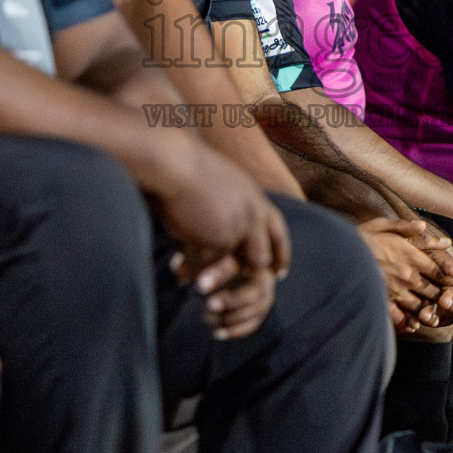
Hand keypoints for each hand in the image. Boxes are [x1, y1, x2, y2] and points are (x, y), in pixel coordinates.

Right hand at [154, 134, 289, 339]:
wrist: (172, 160)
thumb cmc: (187, 164)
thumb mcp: (222, 180)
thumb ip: (229, 202)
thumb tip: (224, 220)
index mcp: (255, 197)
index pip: (277, 229)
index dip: (280, 251)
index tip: (280, 270)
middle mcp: (252, 214)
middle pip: (262, 255)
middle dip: (254, 273)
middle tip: (253, 292)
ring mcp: (236, 229)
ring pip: (235, 266)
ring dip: (221, 278)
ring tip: (206, 288)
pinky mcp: (216, 240)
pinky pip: (209, 266)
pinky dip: (195, 272)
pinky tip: (179, 271)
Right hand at [358, 218, 452, 332]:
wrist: (336, 252)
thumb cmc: (361, 236)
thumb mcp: (385, 225)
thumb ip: (410, 229)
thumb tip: (430, 230)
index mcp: (411, 256)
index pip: (441, 270)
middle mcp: (407, 275)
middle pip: (435, 290)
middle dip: (451, 299)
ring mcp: (395, 290)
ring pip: (421, 305)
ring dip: (434, 312)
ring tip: (444, 319)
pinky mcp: (381, 299)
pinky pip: (399, 314)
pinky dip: (409, 321)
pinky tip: (415, 326)